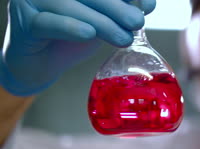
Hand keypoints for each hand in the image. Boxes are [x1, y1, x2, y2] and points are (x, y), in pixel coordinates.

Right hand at [0, 0, 156, 95]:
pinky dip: (70, 28)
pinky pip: (47, 24)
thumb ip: (118, 11)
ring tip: (123, 38)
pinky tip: (88, 34)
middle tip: (137, 23)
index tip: (147, 5)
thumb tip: (147, 4)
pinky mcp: (24, 22)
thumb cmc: (72, 35)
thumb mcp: (100, 20)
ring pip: (69, 6)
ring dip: (101, 23)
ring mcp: (30, 0)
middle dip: (116, 7)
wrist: (41, 63)